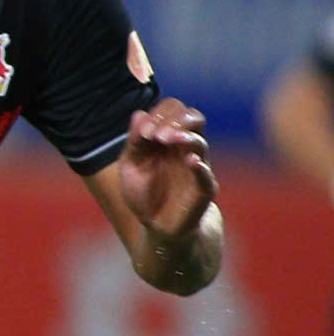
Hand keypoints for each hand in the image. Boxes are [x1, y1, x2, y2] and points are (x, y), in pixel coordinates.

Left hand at [114, 99, 215, 240]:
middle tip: (156, 135)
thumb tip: (139, 113)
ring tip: (166, 139)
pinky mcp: (203, 190)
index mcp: (168, 138)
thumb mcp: (130, 166)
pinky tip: (191, 161)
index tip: (144, 132)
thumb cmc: (145, 192)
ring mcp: (197, 167)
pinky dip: (200, 168)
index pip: (173, 110)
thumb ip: (134, 141)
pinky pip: (207, 176)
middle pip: (193, 117)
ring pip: (200, 142)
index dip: (160, 114)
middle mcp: (186, 148)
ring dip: (184, 136)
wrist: (158, 225)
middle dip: (174, 120)